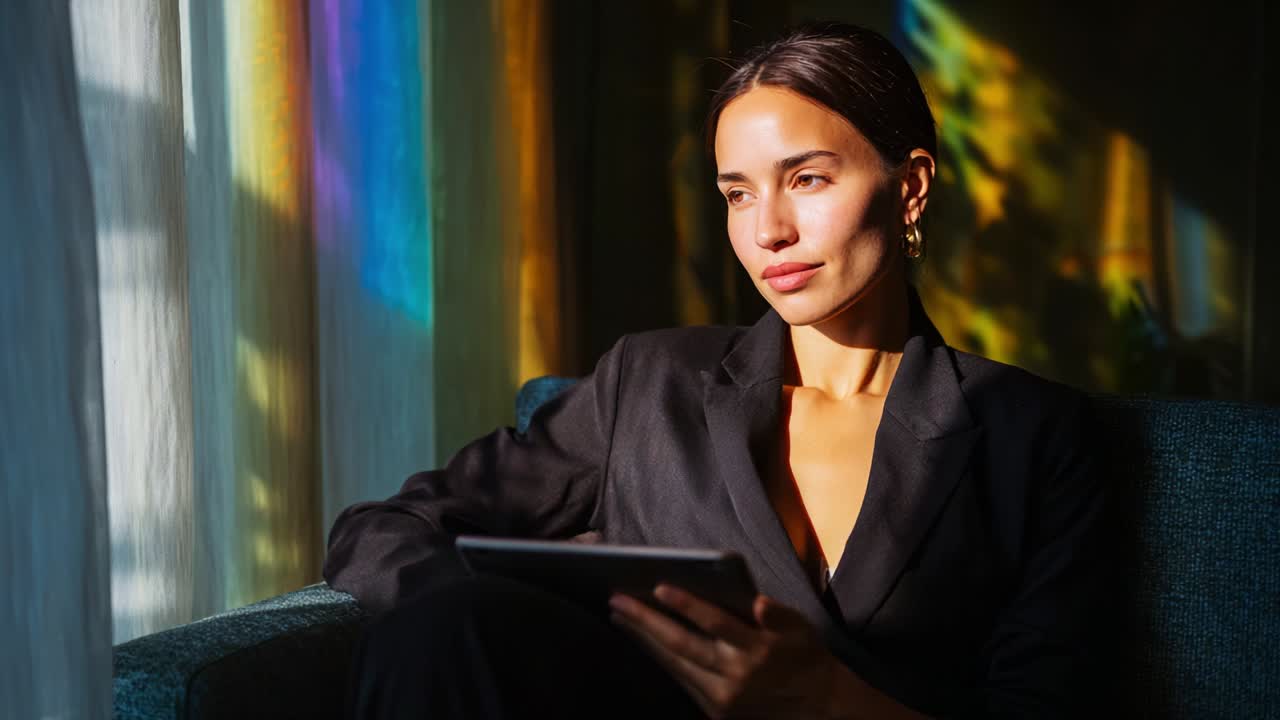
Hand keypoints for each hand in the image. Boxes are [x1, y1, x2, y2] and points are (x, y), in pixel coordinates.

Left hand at [608, 584, 851, 718]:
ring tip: (620, 617)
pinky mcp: (716, 711)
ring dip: (645, 641)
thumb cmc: (806, 658)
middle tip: (617, 600)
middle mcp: (736, 675)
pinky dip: (661, 660)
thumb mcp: (803, 630)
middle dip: (647, 622)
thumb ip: (779, 615)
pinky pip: (682, 680)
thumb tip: (759, 602)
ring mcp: (723, 697)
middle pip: (683, 645)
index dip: (687, 605)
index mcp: (757, 649)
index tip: (659, 587)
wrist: (819, 709)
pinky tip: (644, 643)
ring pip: (676, 665)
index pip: (715, 623)